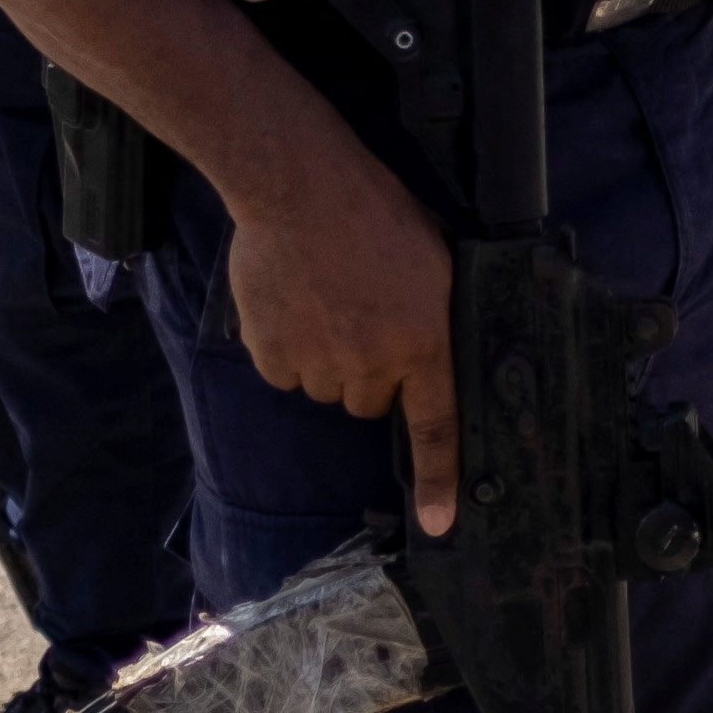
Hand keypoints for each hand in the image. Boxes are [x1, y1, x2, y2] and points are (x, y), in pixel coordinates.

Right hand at [222, 118, 461, 535]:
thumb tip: (427, 345)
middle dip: (368, 371)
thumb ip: (430, 316)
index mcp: (423, 342)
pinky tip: (292, 301)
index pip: (435, 427)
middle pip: (369, 401)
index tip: (440, 525)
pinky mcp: (272, 354)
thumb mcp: (431, 259)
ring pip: (325, 387)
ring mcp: (318, 363)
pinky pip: (284, 372)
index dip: (438, 481)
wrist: (301, 187)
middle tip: (362, 315)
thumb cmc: (376, 211)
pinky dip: (286, 348)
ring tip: (324, 297)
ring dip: (327, 358)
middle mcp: (372, 365)